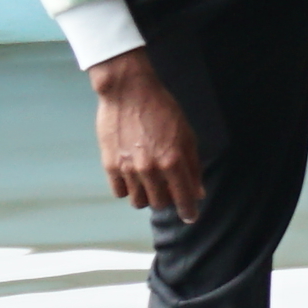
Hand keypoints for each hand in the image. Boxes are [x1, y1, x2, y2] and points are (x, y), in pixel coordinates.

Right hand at [91, 50, 203, 219]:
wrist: (128, 91)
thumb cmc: (161, 109)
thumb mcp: (186, 134)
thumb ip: (192, 166)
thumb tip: (198, 192)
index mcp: (172, 160)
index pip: (184, 198)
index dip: (189, 210)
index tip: (190, 216)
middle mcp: (150, 169)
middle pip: (159, 204)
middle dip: (166, 199)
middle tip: (167, 188)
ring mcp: (128, 168)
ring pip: (138, 202)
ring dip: (146, 196)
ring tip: (149, 182)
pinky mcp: (109, 165)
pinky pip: (120, 192)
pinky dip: (128, 189)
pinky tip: (132, 177)